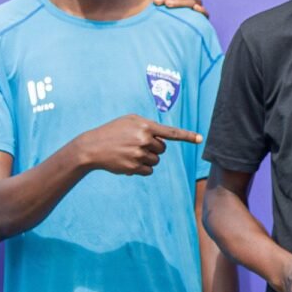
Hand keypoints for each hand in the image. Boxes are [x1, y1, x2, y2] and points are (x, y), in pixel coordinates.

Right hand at [80, 115, 200, 175]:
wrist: (91, 147)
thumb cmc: (112, 132)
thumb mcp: (129, 121)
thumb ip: (148, 125)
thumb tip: (164, 138)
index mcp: (144, 125)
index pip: (170, 132)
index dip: (187, 136)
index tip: (200, 139)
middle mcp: (143, 139)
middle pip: (162, 149)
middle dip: (153, 149)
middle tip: (137, 145)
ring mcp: (138, 154)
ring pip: (156, 161)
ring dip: (147, 159)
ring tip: (130, 153)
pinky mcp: (134, 167)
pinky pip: (149, 171)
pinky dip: (142, 169)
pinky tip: (128, 162)